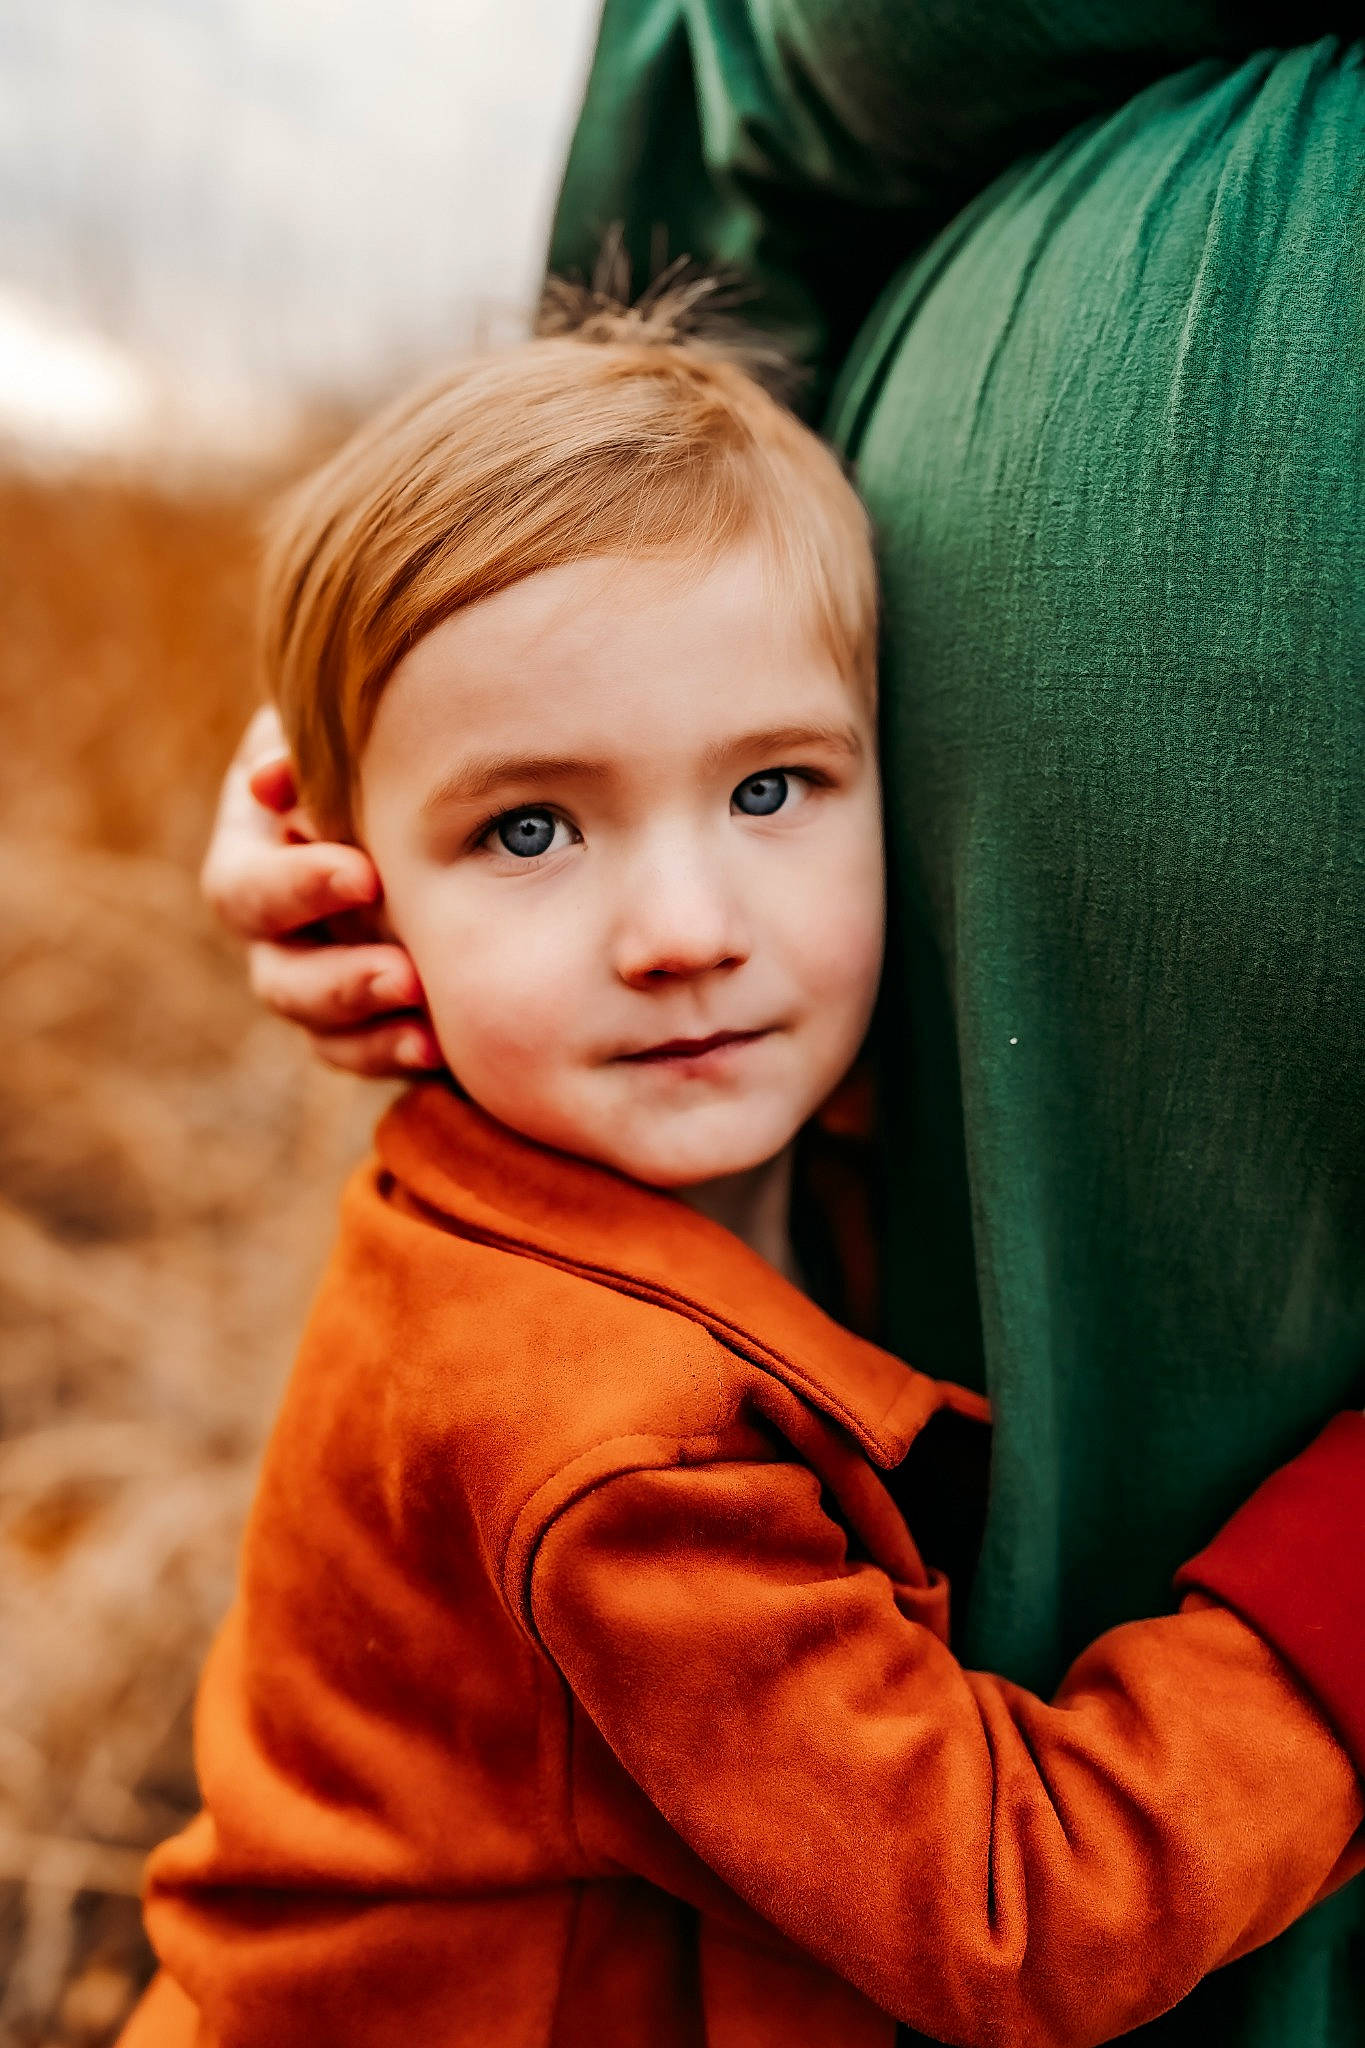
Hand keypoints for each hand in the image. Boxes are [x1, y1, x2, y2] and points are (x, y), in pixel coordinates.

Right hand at [201, 708, 442, 1077]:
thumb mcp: (344, 731)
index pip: (246, 891)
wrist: (441, 772)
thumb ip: (311, 749)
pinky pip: (372, 1055)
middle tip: (404, 977)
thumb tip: (271, 781)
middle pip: (279, 979)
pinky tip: (440, 1051)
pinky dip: (401, 1056)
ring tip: (430, 1030)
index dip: (297, 889)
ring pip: (323, 1032)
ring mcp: (322, 979)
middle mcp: (278, 931)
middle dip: (339, 982)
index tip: (365, 877)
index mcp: (254, 853)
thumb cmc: (382, 736)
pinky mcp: (371, 1016)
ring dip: (372, 1034)